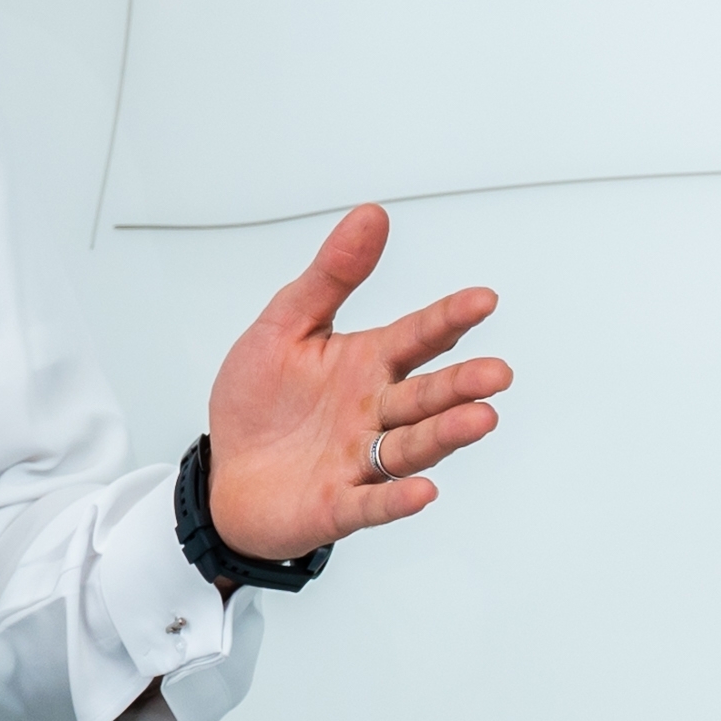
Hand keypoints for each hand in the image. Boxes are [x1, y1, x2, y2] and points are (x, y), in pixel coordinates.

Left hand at [195, 204, 510, 563]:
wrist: (225, 473)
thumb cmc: (259, 403)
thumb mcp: (285, 325)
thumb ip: (331, 276)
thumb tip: (371, 217)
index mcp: (367, 365)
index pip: (417, 337)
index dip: (449, 319)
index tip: (483, 300)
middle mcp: (373, 412)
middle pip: (425, 396)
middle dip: (461, 385)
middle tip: (496, 373)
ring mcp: (359, 460)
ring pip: (410, 447)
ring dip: (445, 434)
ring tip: (479, 419)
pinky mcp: (337, 504)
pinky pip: (370, 503)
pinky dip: (395, 499)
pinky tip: (422, 491)